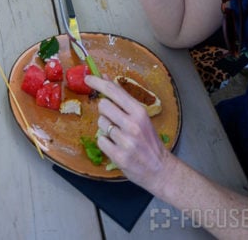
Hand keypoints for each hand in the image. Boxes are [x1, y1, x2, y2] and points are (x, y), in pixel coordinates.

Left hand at [86, 75, 169, 192]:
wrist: (160, 169)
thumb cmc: (149, 141)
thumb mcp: (140, 116)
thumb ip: (122, 97)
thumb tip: (105, 78)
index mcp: (139, 112)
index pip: (114, 91)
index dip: (98, 82)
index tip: (87, 78)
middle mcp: (133, 125)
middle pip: (103, 106)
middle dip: (104, 110)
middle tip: (113, 118)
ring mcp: (126, 141)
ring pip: (101, 123)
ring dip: (106, 128)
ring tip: (118, 135)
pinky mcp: (119, 156)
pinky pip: (100, 141)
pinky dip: (105, 142)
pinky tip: (116, 146)